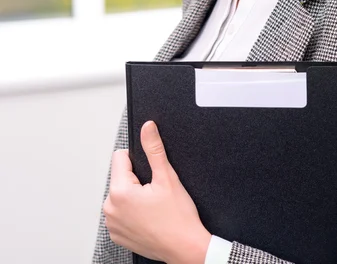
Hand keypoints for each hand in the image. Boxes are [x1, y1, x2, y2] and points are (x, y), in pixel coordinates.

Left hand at [103, 121, 211, 263]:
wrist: (186, 248)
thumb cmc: (178, 218)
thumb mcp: (167, 177)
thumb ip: (154, 148)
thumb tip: (147, 127)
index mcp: (119, 192)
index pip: (120, 157)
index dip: (138, 160)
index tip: (150, 174)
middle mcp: (110, 209)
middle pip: (120, 176)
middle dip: (135, 179)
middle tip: (155, 193)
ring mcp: (112, 224)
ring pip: (120, 194)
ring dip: (133, 196)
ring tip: (152, 206)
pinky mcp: (117, 235)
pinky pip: (120, 212)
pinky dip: (131, 212)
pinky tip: (148, 217)